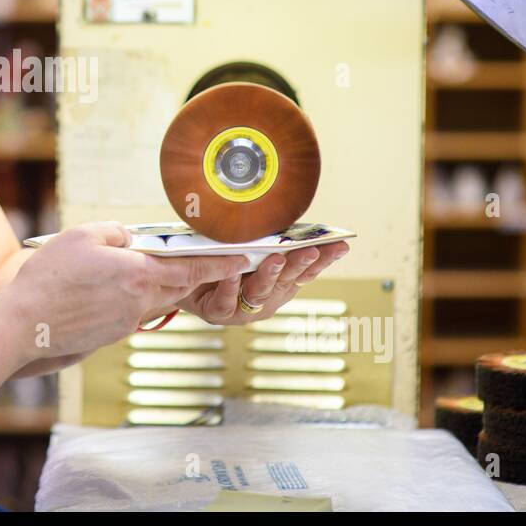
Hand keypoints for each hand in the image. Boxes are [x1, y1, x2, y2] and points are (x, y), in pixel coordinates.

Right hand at [2, 221, 251, 358]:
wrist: (25, 325)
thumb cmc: (50, 278)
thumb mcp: (83, 236)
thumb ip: (116, 233)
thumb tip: (131, 240)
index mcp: (139, 275)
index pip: (191, 269)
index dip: (220, 264)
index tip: (243, 259)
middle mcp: (140, 303)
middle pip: (178, 286)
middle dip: (192, 273)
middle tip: (204, 260)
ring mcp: (127, 323)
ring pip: (157, 301)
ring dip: (163, 286)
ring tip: (151, 270)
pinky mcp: (112, 336)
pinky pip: (135, 313)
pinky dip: (136, 299)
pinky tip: (115, 290)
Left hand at [161, 241, 350, 325]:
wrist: (185, 280)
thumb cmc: (222, 259)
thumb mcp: (248, 245)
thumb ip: (268, 238)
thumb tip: (286, 212)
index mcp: (280, 280)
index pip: (308, 269)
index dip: (325, 258)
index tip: (341, 244)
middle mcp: (268, 296)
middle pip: (288, 280)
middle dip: (300, 264)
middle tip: (311, 250)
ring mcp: (245, 308)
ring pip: (261, 292)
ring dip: (269, 275)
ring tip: (275, 259)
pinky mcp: (220, 313)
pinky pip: (226, 301)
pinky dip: (230, 287)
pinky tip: (232, 274)